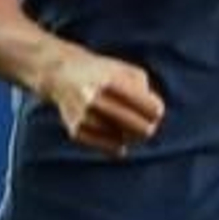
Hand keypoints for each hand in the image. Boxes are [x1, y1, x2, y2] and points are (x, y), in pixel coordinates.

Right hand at [40, 44, 164, 157]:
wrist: (62, 73)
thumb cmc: (104, 72)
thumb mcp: (128, 71)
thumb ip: (145, 91)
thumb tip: (155, 115)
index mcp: (111, 82)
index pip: (149, 108)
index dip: (156, 112)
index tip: (155, 111)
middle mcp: (95, 100)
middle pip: (140, 129)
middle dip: (147, 128)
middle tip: (148, 125)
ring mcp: (84, 117)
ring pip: (124, 140)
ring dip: (129, 135)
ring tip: (126, 123)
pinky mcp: (76, 131)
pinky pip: (109, 148)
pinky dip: (116, 143)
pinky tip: (116, 134)